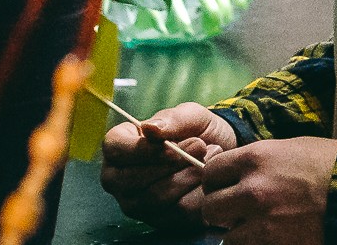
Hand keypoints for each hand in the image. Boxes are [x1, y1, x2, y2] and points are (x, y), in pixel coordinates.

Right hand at [99, 104, 235, 229]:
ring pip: (155, 198)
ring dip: (187, 178)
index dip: (143, 150)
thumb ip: (170, 120)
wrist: (220, 152)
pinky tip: (209, 179)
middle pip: (132, 180)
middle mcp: (118, 179)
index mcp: (118, 147)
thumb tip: (149, 128)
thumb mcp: (189, 116)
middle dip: (170, 165)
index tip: (173, 145)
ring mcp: (134, 204)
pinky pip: (175, 213)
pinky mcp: (157, 221)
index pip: (115, 149)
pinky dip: (197, 195)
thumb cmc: (196, 131)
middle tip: (201, 147)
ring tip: (209, 158)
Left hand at [192, 134, 336, 244]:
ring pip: (225, 236)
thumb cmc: (331, 164)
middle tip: (233, 210)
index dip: (216, 181)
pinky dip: (254, 243)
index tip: (223, 185)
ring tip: (256, 225)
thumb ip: (259, 161)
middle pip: (210, 207)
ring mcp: (261, 222)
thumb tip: (237, 173)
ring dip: (237, 232)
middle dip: (220, 210)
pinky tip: (270, 235)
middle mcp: (251, 190)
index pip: (211, 173)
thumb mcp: (291, 148)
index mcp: (255, 158)